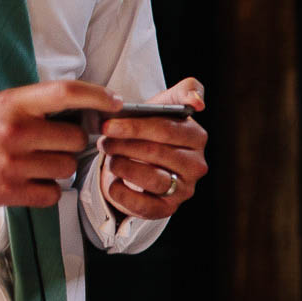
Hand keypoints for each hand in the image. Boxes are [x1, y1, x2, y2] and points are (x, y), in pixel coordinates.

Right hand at [0, 81, 122, 207]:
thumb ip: (35, 108)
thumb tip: (85, 113)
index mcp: (12, 104)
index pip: (65, 93)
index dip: (97, 96)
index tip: (115, 101)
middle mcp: (14, 132)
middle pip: (76, 139)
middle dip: (70, 143)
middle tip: (48, 144)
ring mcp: (12, 164)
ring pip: (68, 167)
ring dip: (58, 167)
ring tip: (31, 163)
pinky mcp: (10, 192)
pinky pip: (54, 193)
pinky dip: (46, 190)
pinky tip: (27, 181)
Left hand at [99, 77, 208, 218]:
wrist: (145, 160)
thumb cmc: (154, 130)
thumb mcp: (167, 104)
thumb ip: (186, 91)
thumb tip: (198, 103)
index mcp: (197, 137)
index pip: (167, 130)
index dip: (135, 128)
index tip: (108, 125)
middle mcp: (196, 165)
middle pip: (157, 153)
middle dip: (124, 146)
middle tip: (103, 141)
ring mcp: (184, 189)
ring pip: (151, 179)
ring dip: (122, 167)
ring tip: (110, 158)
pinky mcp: (168, 208)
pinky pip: (144, 205)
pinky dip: (122, 193)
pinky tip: (113, 181)